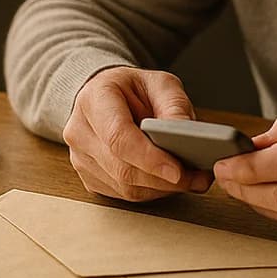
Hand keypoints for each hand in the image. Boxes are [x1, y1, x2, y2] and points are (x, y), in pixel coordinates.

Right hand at [62, 67, 213, 201]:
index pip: (119, 137)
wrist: (105, 97)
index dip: (149, 158)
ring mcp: (80, 157)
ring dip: (161, 188)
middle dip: (164, 179)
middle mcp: (80, 131)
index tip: (178, 171)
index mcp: (95, 99)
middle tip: (197, 178)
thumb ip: (174, 104)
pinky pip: (122, 194)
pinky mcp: (89, 177)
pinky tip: (167, 181)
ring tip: (189, 178)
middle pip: (122, 168)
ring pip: (124, 186)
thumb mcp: (159, 83)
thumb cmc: (132, 89)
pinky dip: (150, 191)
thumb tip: (185, 133)